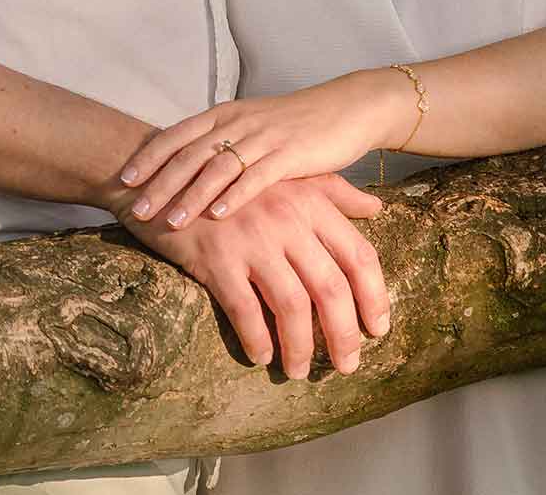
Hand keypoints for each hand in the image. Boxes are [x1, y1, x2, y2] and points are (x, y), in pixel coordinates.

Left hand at [120, 71, 416, 226]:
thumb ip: (222, 144)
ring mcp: (264, 137)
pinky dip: (234, 196)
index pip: (178, 134)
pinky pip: (257, 176)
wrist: (348, 109)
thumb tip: (188, 168)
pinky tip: (218, 216)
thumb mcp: (252, 128)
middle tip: (136, 208)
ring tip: (170, 221)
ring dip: (191, 195)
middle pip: (190, 153)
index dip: (150, 156)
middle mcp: (240, 121)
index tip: (125, 178)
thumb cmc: (297, 125)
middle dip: (160, 182)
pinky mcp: (291, 153)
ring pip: (218, 167)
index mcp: (226, 114)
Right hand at [121, 174, 389, 377]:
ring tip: (298, 370)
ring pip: (291, 305)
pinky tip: (260, 356)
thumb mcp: (288, 177)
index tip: (377, 329)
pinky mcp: (215, 258)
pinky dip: (256, 339)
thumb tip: (376, 206)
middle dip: (343, 334)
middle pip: (331, 287)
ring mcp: (251, 239)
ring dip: (300, 346)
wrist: (167, 175)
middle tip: (347, 365)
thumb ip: (334, 191)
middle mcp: (287, 220)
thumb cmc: (234, 184)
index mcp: (311, 201)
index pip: (359, 255)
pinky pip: (244, 310)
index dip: (374, 297)